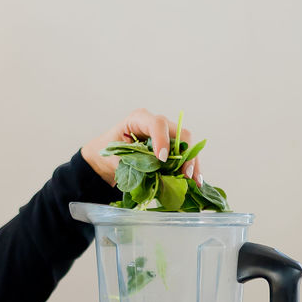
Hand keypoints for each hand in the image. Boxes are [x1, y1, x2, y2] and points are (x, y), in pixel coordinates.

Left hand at [81, 108, 202, 186]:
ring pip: (187, 145)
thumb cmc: (108, 154)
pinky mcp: (171, 148)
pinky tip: (195, 181)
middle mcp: (156, 124)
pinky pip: (185, 155)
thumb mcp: (115, 158)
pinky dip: (191, 168)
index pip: (157, 123)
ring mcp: (166, 135)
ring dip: (192, 163)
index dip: (163, 140)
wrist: (106, 159)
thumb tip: (153, 173)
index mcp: (138, 119)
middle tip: (185, 173)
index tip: (162, 159)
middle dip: (185, 154)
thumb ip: (133, 163)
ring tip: (194, 181)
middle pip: (179, 133)